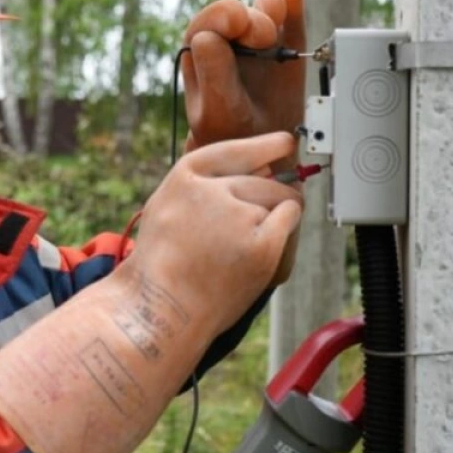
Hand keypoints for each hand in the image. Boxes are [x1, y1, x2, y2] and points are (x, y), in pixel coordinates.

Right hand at [124, 133, 302, 336]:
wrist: (162, 308)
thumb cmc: (165, 264)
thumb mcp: (168, 206)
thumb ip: (209, 183)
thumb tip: (265, 165)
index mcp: (186, 177)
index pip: (235, 151)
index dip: (264, 146)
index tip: (284, 143)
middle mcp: (212, 190)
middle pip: (265, 177)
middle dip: (269, 193)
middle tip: (250, 227)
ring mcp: (238, 217)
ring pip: (280, 197)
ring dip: (273, 214)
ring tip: (240, 246)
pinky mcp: (261, 246)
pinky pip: (290, 217)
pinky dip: (285, 228)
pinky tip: (262, 247)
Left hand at [180, 0, 306, 170]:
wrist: (264, 153)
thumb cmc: (233, 135)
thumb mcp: (218, 111)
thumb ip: (212, 75)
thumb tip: (206, 37)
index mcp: (202, 55)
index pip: (208, 21)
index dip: (225, 19)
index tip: (242, 30)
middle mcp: (229, 43)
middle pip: (238, 10)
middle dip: (252, 17)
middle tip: (265, 38)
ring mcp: (259, 41)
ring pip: (262, 8)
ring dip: (270, 7)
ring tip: (277, 27)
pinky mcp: (286, 44)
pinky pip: (289, 15)